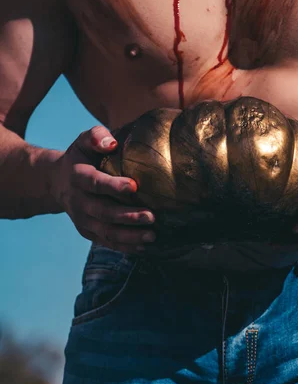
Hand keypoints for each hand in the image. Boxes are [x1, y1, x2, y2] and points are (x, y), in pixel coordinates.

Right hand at [51, 126, 155, 253]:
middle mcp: (78, 201)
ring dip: (129, 236)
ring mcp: (82, 219)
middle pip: (104, 212)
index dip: (113, 186)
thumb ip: (97, 137)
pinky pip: (106, 242)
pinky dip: (124, 246)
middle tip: (152, 217)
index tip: (135, 186)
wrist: (58, 180)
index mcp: (78, 176)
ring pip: (105, 231)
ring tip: (152, 236)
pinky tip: (143, 247)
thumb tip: (112, 143)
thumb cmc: (82, 157)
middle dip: (128, 216)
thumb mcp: (85, 141)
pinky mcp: (88, 231)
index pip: (95, 183)